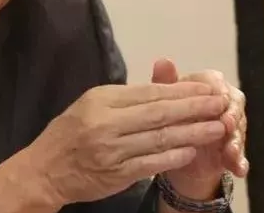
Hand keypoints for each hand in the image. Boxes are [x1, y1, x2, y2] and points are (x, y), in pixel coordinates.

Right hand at [25, 82, 227, 205]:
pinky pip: (152, 163)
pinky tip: (192, 151)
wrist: (44, 169)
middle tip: (219, 103)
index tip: (204, 87)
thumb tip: (159, 91)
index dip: (179, 90)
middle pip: (158, 113)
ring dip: (192, 133)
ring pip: (160, 139)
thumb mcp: (88, 106)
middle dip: (193, 107)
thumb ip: (120, 100)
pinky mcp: (117, 174)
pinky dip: (174, 157)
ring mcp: (112, 150)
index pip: (146, 93)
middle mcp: (106, 122)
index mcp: (99, 100)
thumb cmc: (67, 134)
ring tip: (216, 127)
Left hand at [152, 59, 247, 198]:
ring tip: (229, 151)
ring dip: (235, 141)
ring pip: (238, 131)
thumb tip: (163, 60)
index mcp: (207, 86)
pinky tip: (237, 168)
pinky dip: (239, 162)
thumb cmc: (169, 116)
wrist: (173, 151)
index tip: (217, 100)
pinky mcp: (232, 151)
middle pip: (233, 106)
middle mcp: (223, 103)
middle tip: (227, 125)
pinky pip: (240, 157)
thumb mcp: (163, 101)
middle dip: (231, 116)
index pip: (216, 83)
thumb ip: (165, 82)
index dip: (217, 91)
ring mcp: (231, 128)